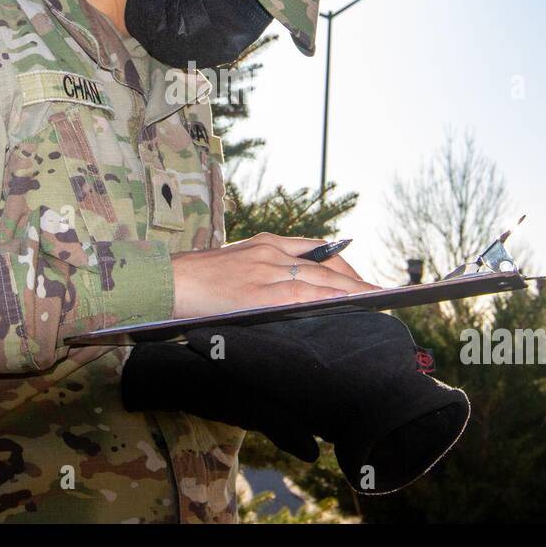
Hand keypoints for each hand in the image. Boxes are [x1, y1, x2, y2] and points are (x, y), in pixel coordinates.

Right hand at [170, 232, 380, 319]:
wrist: (167, 281)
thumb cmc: (196, 279)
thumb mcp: (234, 264)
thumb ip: (262, 269)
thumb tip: (289, 289)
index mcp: (264, 242)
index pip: (314, 249)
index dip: (341, 262)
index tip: (359, 275)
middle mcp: (270, 251)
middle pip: (324, 263)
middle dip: (353, 278)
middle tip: (378, 290)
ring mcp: (265, 270)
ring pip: (318, 278)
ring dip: (351, 289)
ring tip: (374, 298)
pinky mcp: (258, 292)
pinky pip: (301, 294)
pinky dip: (327, 298)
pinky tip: (345, 304)